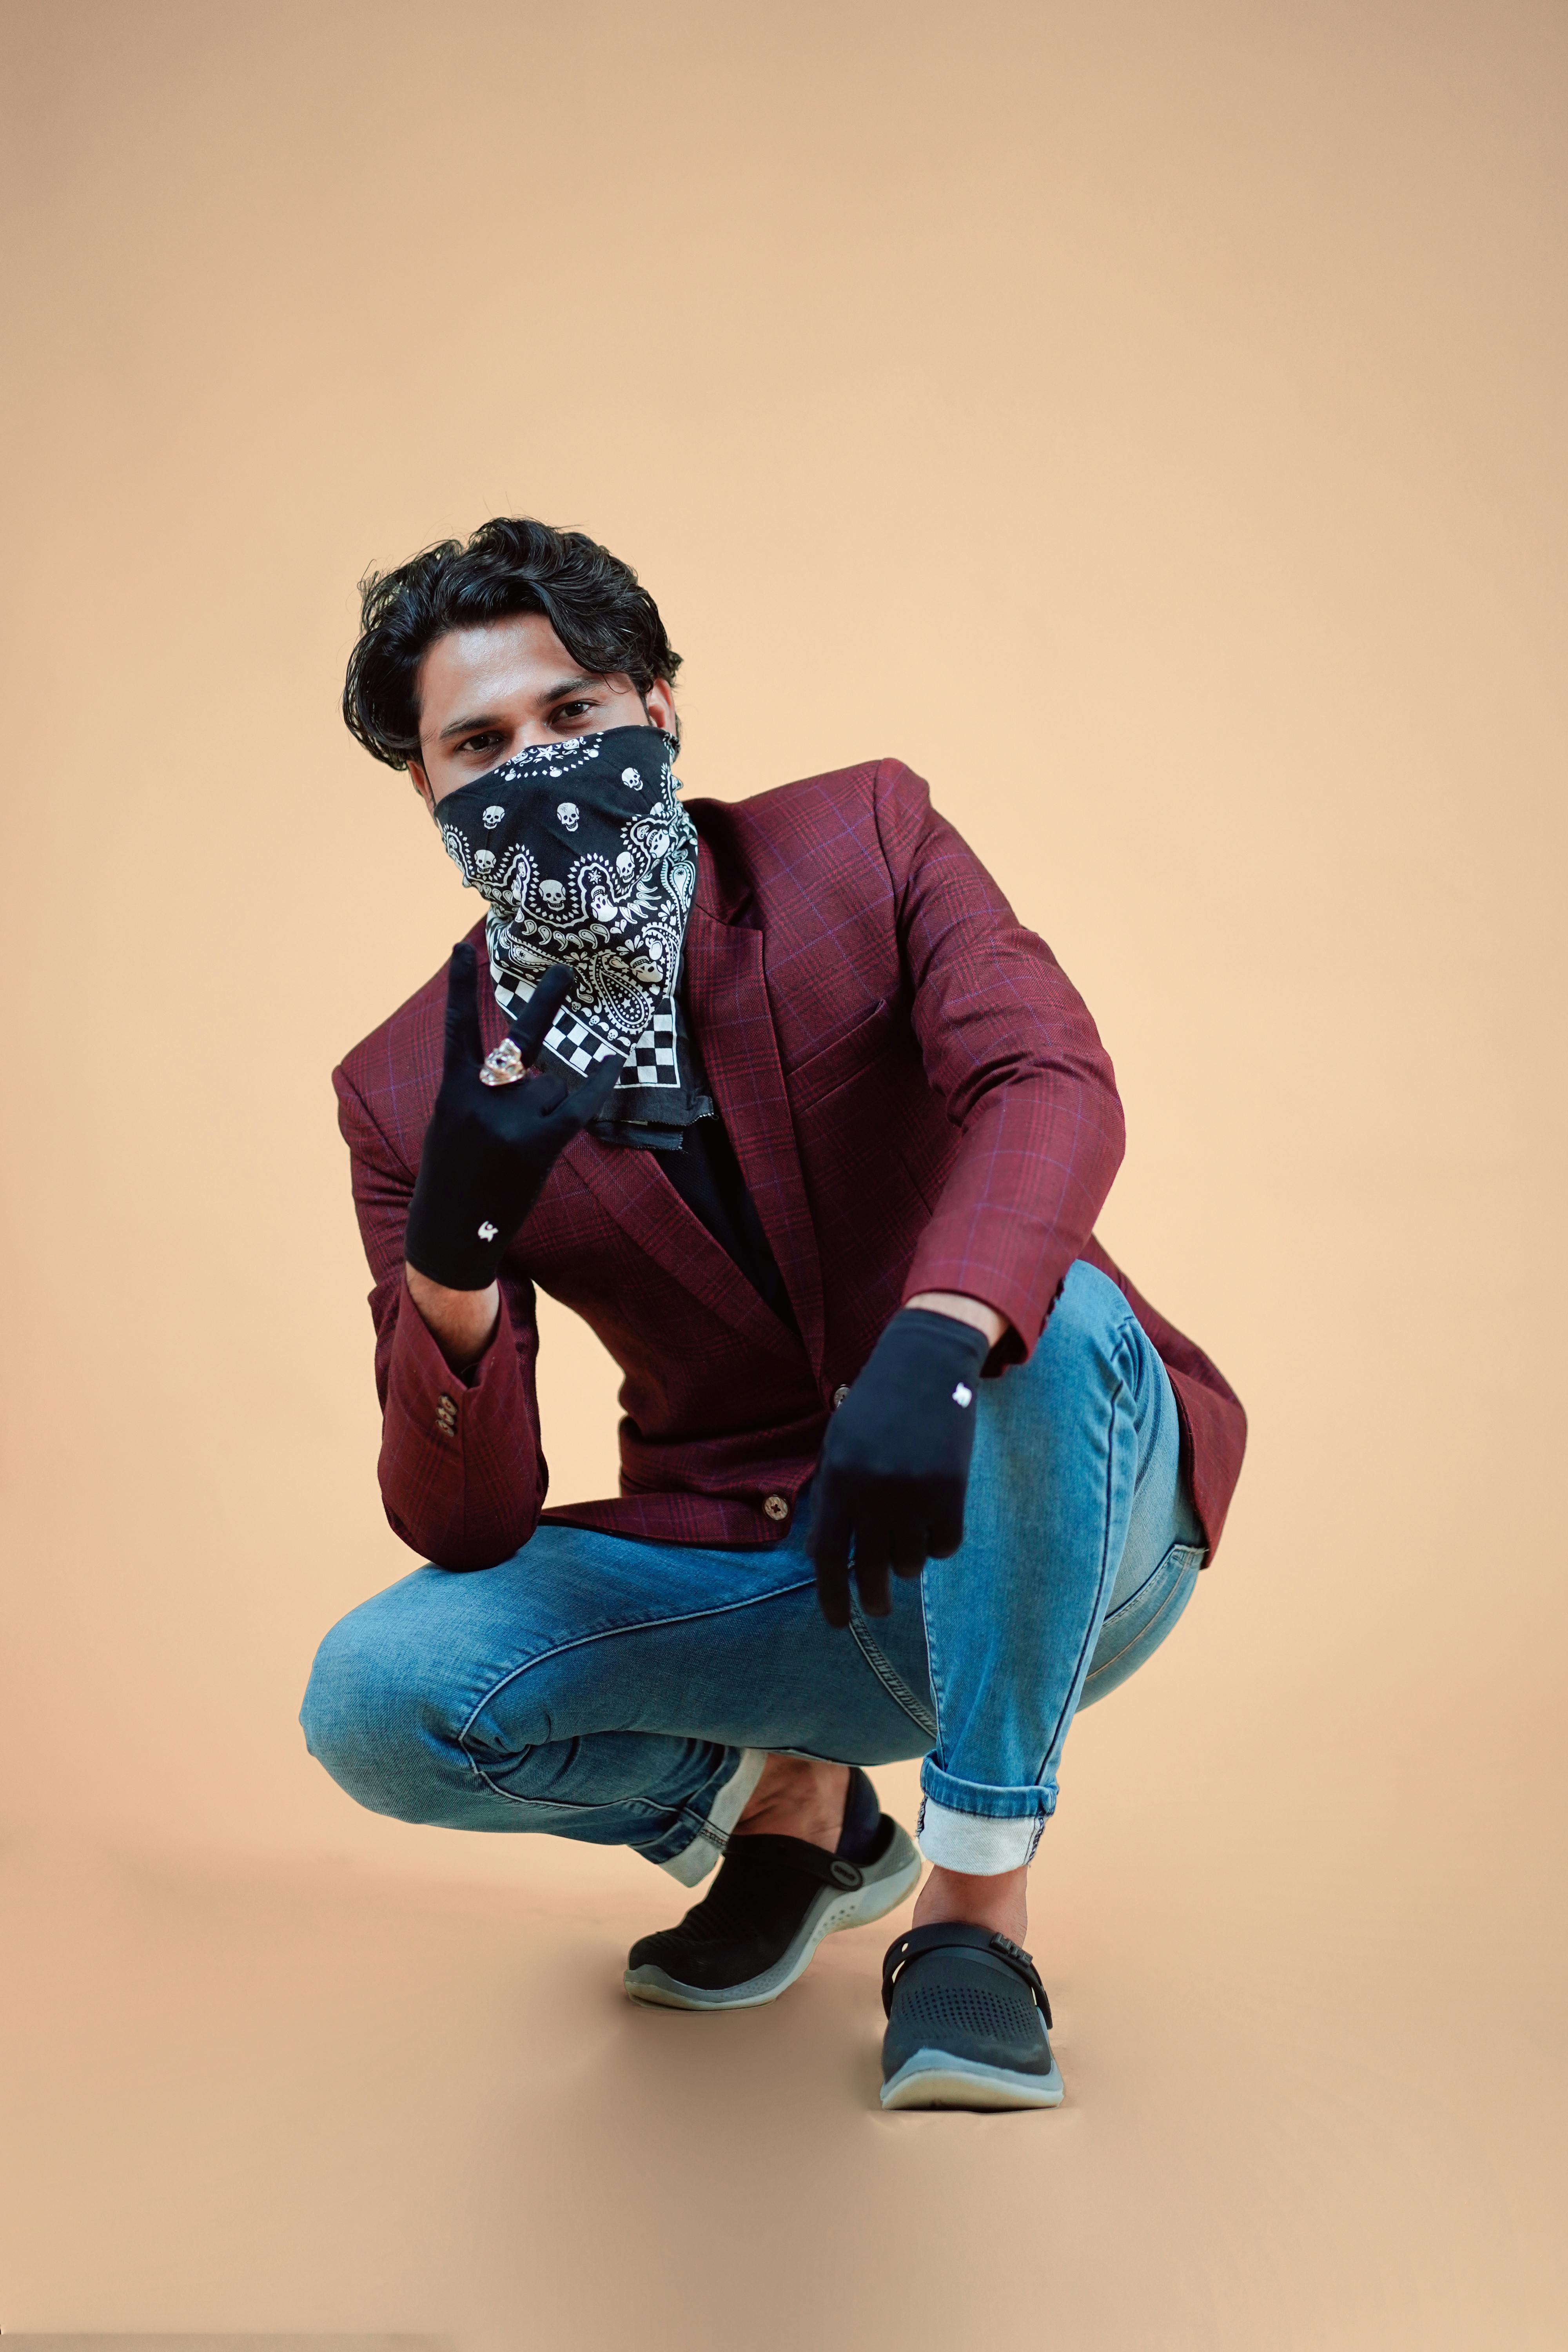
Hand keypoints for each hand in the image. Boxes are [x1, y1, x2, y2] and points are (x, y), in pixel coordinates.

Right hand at [403, 944, 622, 1290]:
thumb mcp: (450, 1126)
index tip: (462, 948)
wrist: (451, 1234)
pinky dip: (595, 1083)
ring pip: (550, 1088)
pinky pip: (577, 1105)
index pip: (457, 1029)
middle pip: (522, 1041)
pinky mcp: (537, 1146)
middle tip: (566, 969)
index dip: (461, 988)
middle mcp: (480, 1100)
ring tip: (520, 1145)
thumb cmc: (453, 1176)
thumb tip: (539, 1071)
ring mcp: (509, 1124)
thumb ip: (480, 1091)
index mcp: (451, 1092)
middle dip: (545, 1003)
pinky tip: (611, 1062)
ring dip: (546, 1108)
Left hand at [808, 1307, 990, 1628]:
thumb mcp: (839, 1444)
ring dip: (907, 1564)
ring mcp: (914, 1492)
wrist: (925, 1364)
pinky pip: (945, 1543)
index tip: (837, 1623)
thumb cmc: (876, 1405)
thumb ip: (831, 1497)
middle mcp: (873, 1491)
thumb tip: (823, 1556)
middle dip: (872, 1599)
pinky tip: (935, 1530)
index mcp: (839, 1479)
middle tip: (877, 1610)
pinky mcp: (951, 1490)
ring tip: (907, 1549)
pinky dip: (939, 1545)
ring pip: (910, 1561)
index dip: (831, 1595)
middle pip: (870, 1568)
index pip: (827, 1554)